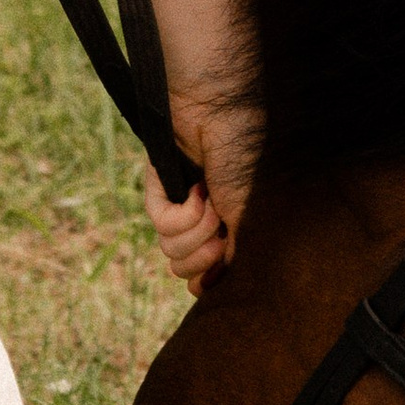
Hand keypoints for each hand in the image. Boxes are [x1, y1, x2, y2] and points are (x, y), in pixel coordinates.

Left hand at [143, 102, 256, 294]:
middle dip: (202, 255)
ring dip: (194, 230)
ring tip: (210, 203)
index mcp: (225, 225)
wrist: (220, 112)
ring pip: (169, 251)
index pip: (205, 272)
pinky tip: (195, 191)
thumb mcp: (246, 213)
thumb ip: (231, 255)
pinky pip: (158, 222)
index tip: (222, 262)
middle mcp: (200, 219)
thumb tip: (204, 291)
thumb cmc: (244, 155)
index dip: (209, 277)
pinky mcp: (157, 187)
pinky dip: (180, 212)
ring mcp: (177, 204)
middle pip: (184, 268)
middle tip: (219, 233)